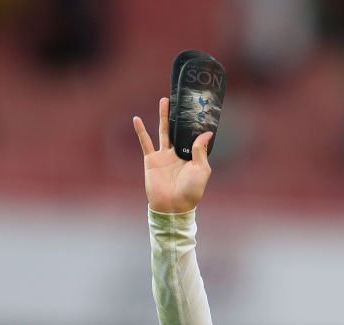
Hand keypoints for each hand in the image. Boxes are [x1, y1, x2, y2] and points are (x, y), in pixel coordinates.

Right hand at [132, 98, 213, 212]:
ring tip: (165, 101)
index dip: (195, 125)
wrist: (173, 205)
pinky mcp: (151, 160)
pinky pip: (145, 142)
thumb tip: (206, 132)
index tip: (198, 109)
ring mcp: (164, 156)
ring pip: (163, 131)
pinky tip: (137, 119)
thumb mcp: (201, 169)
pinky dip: (140, 131)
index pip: (193, 137)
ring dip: (163, 116)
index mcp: (192, 156)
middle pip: (179, 129)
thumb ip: (200, 150)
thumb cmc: (191, 191)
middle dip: (179, 115)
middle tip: (181, 99)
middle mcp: (178, 154)